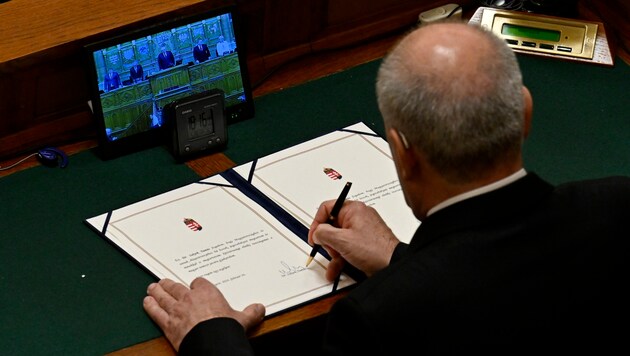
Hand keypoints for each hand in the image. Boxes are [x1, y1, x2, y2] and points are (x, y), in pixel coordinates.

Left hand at [143, 277, 264, 350]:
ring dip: (157, 291)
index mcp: (208, 293)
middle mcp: (190, 298)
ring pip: (164, 296)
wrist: (212, 342)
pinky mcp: (168, 324)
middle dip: (170, 284)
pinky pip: (156, 312)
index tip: (196, 285)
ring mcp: (177, 310)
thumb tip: (260, 308)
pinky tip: (146, 303)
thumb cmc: (225, 329)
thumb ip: (251, 312)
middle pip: (176, 286)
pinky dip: (150, 307)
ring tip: (152, 287)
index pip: (199, 282)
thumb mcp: (243, 319)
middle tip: (164, 281)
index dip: (197, 284)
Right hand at [308, 200, 399, 280]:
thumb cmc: (375, 249)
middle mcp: (357, 217)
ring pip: (338, 239)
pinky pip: (346, 248)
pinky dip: (340, 259)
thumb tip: (317, 233)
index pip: (327, 208)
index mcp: (353, 209)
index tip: (314, 236)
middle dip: (328, 242)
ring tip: (335, 264)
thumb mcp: (342, 240)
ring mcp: (361, 231)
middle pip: (331, 226)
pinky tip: (335, 270)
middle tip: (330, 249)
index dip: (316, 222)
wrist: (393, 265)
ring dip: (333, 254)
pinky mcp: (364, 244)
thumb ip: (324, 233)